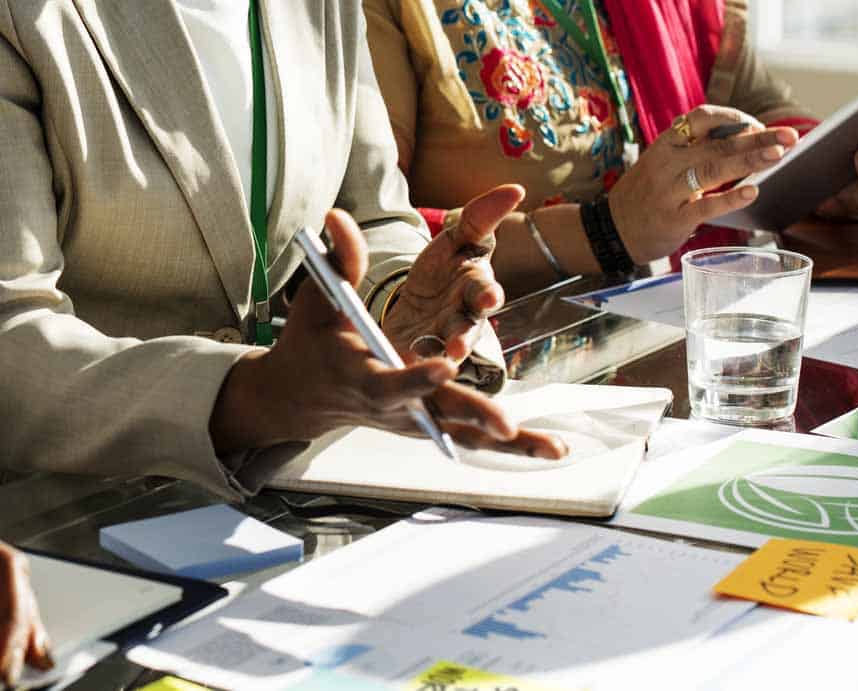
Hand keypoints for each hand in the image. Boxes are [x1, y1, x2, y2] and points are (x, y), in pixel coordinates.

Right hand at [210, 208, 566, 458]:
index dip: (416, 376)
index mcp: (361, 375)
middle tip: (506, 424)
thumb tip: (338, 215)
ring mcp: (415, 420)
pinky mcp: (430, 425)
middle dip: (473, 414)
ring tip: (553, 448)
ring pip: (465, 433)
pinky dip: (510, 446)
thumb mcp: (317, 300)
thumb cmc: (312, 343)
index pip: (390, 381)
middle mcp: (393, 405)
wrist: (304, 395)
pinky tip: (551, 449)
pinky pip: (473, 437)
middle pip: (438, 412)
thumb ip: (338, 261)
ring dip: (510, 444)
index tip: (445, 364)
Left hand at [381, 185, 523, 362]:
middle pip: (471, 321)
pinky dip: (424, 360)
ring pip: (452, 344)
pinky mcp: (423, 354)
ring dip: (454, 346)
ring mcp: (445, 336)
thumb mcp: (455, 242)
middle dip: (471, 326)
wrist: (414, 312)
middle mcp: (465, 313)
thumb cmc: (441, 273)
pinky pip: (425, 358)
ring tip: (450, 351)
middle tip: (470, 334)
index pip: (483, 287)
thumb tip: (517, 189)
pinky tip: (416, 357)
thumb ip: (480, 217)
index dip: (487, 294)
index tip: (490, 299)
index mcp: (472, 284)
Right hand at [608, 105, 798, 263]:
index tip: (756, 125)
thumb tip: (742, 137)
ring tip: (779, 155)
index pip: (702, 118)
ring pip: (715, 168)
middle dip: (758, 137)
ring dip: (750, 160)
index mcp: (666, 145)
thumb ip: (693, 150)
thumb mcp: (660, 163)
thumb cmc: (643, 196)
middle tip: (790, 136)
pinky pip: (706, 206)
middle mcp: (667, 163)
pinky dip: (731, 198)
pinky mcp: (673, 218)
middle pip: (719, 143)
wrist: (611, 230)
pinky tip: (753, 191)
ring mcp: (669, 191)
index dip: (734, 118)